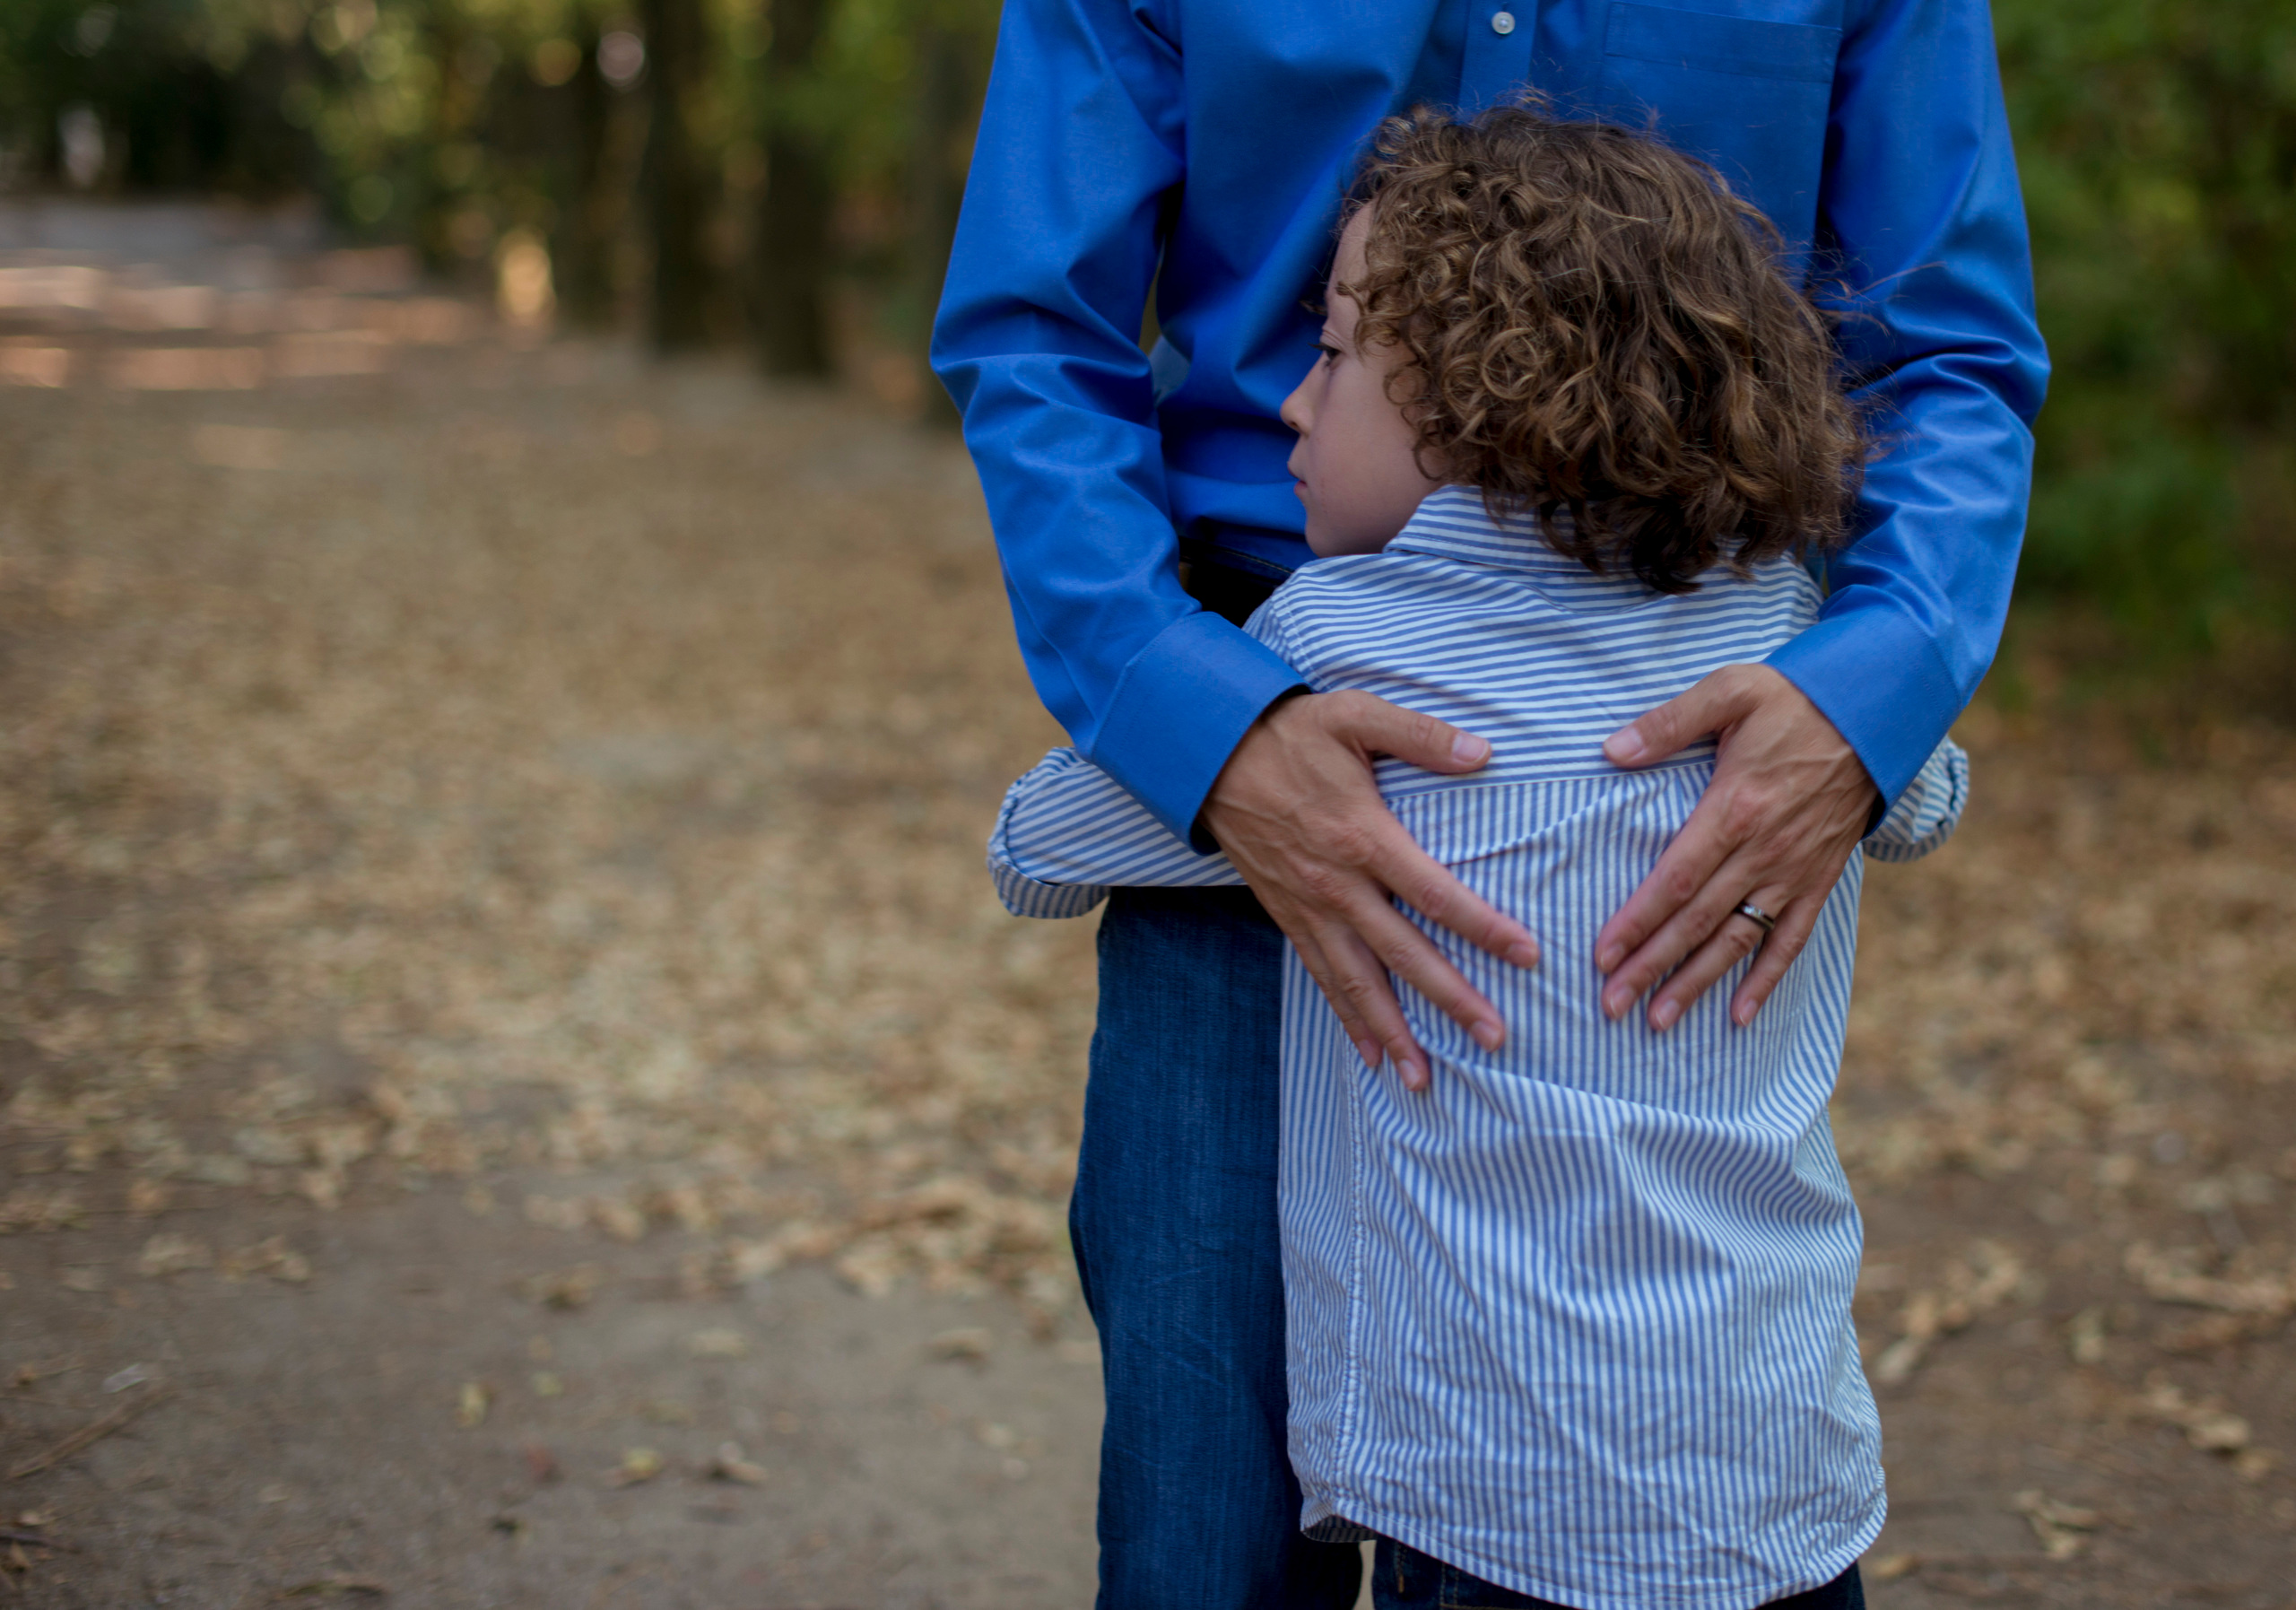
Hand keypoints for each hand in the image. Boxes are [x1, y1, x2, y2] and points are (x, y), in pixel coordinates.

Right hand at [1200, 691, 1541, 1089]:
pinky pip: (1321, 976)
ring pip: (1356, 982)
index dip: (1483, 927)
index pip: (1434, 894)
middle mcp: (1336, 886)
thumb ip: (1420, 735)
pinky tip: (1370, 1052)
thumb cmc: (1290, 733)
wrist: (1210, 754)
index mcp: (1363, 838)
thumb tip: (1482, 753)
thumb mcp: (1355, 716)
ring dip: (1392, 1032)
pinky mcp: (1287, 916)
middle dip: (1449, 1000)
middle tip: (1493, 1039)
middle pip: (1402, 955)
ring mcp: (1309, 908)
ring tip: (1423, 1078)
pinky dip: (1346, 1017)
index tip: (1526, 955)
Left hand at [1595, 664, 1877, 1030]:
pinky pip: (1790, 938)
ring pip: (1737, 940)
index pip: (1676, 879)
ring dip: (1697, 983)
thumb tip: (1612, 750)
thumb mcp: (1730, 691)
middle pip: (1697, 921)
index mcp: (1735, 809)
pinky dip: (1766, 979)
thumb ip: (1669, 723)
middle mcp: (1764, 851)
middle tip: (1613, 1005)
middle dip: (1651, 967)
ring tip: (1659, 1020)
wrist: (1876, 714)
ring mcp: (1793, 871)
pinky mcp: (1819, 879)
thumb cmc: (1795, 700)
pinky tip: (1740, 1015)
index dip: (1638, 921)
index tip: (1603, 956)